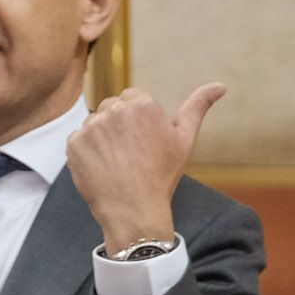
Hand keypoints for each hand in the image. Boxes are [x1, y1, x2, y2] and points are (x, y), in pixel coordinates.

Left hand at [65, 85, 224, 255]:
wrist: (134, 210)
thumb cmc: (161, 175)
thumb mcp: (184, 139)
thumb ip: (198, 106)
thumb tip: (220, 85)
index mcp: (141, 104)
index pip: (132, 98)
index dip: (136, 119)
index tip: (141, 139)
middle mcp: (113, 111)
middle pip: (110, 108)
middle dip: (118, 124)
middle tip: (129, 152)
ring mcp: (91, 128)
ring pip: (94, 123)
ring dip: (101, 137)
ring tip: (116, 161)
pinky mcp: (73, 144)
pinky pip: (77, 139)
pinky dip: (86, 151)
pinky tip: (101, 166)